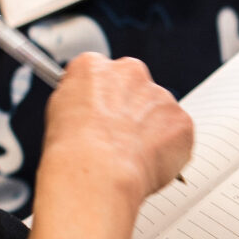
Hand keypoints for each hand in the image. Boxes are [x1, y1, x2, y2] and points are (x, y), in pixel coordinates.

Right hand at [38, 53, 193, 204]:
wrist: (98, 171)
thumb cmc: (73, 149)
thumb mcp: (57, 113)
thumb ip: (79, 102)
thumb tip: (87, 111)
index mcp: (94, 67)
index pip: (101, 75)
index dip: (101, 101)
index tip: (101, 117)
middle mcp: (129, 72)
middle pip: (135, 89)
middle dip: (130, 112)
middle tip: (119, 140)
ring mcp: (159, 95)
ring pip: (159, 113)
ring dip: (151, 132)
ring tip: (131, 158)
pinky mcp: (181, 120)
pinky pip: (177, 135)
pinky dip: (168, 151)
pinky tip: (149, 165)